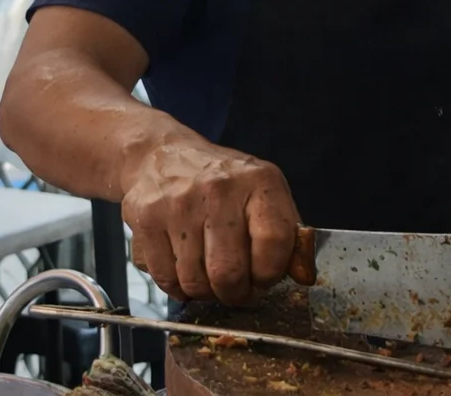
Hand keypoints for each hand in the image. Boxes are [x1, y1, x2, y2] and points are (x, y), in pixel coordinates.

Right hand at [122, 137, 301, 305]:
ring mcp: (179, 203)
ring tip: (209, 276)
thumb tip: (304, 276)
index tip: (264, 278)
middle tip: (235, 290)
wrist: (161, 155)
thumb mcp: (264, 194)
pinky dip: (177, 287)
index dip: (271, 273)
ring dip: (205, 293)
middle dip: (235, 294)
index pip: (274, 242)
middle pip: (229, 272)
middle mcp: (218, 189)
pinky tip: (184, 270)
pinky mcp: (147, 218)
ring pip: (194, 282)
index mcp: (258, 182)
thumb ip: (288, 235)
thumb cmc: (222, 183)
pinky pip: (165, 279)